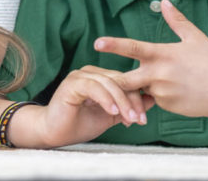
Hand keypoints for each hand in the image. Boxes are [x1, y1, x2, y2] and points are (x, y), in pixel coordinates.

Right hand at [38, 65, 152, 146]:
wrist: (55, 132)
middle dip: (132, 101)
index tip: (143, 119)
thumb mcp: (110, 116)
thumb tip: (151, 99)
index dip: (137, 99)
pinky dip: (105, 99)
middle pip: (119, 81)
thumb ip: (127, 107)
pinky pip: (93, 87)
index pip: (125, 82)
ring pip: (108, 83)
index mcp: (99, 78)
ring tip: (129, 119)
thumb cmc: (80, 123)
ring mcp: (79, 76)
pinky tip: (112, 111)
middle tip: (139, 120)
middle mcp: (90, 73)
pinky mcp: (71, 84)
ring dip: (121, 102)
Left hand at [95, 0, 207, 119]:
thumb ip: (176, 21)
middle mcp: (157, 74)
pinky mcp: (165, 105)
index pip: (131, 48)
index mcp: (161, 54)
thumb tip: (163, 1)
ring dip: (140, 85)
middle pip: (124, 79)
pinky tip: (173, 91)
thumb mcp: (195, 38)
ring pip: (139, 88)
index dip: (113, 45)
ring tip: (161, 82)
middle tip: (108, 78)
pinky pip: (152, 99)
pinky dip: (155, 95)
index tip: (96, 43)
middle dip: (115, 79)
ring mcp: (161, 92)